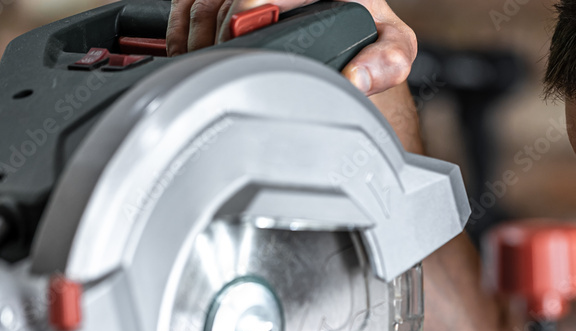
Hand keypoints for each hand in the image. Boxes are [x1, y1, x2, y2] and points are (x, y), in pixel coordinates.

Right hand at [166, 0, 416, 95]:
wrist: (350, 34)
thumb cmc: (370, 38)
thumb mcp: (393, 49)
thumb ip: (387, 62)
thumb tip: (357, 78)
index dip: (250, 13)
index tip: (243, 46)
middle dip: (222, 35)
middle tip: (226, 71)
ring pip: (202, 1)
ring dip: (197, 36)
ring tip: (210, 70)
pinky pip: (187, 3)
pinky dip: (182, 30)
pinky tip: (191, 55)